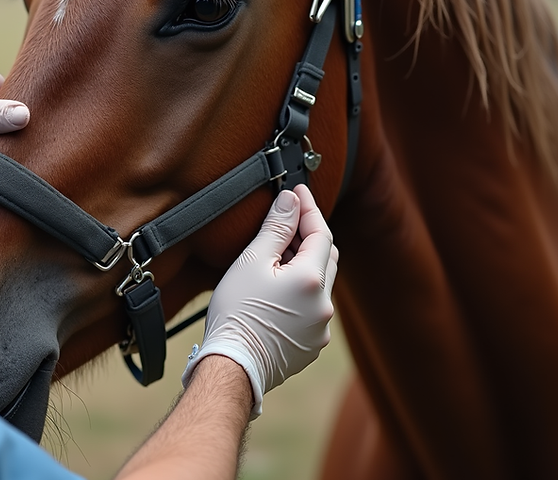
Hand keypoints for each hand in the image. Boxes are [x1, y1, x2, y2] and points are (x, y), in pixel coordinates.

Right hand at [181, 185, 336, 418]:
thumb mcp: (252, 261)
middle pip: (326, 258)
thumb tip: (292, 200)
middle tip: (285, 223)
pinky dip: (300, 293)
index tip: (298, 191)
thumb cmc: (236, 313)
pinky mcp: (311, 346)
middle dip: (308, 237)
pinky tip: (276, 292)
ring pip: (319, 285)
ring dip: (303, 267)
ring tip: (274, 260)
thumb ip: (276, 227)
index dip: (309, 208)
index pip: (321, 233)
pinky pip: (312, 309)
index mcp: (312, 280)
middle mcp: (325, 304)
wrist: (231, 366)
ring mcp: (320, 328)